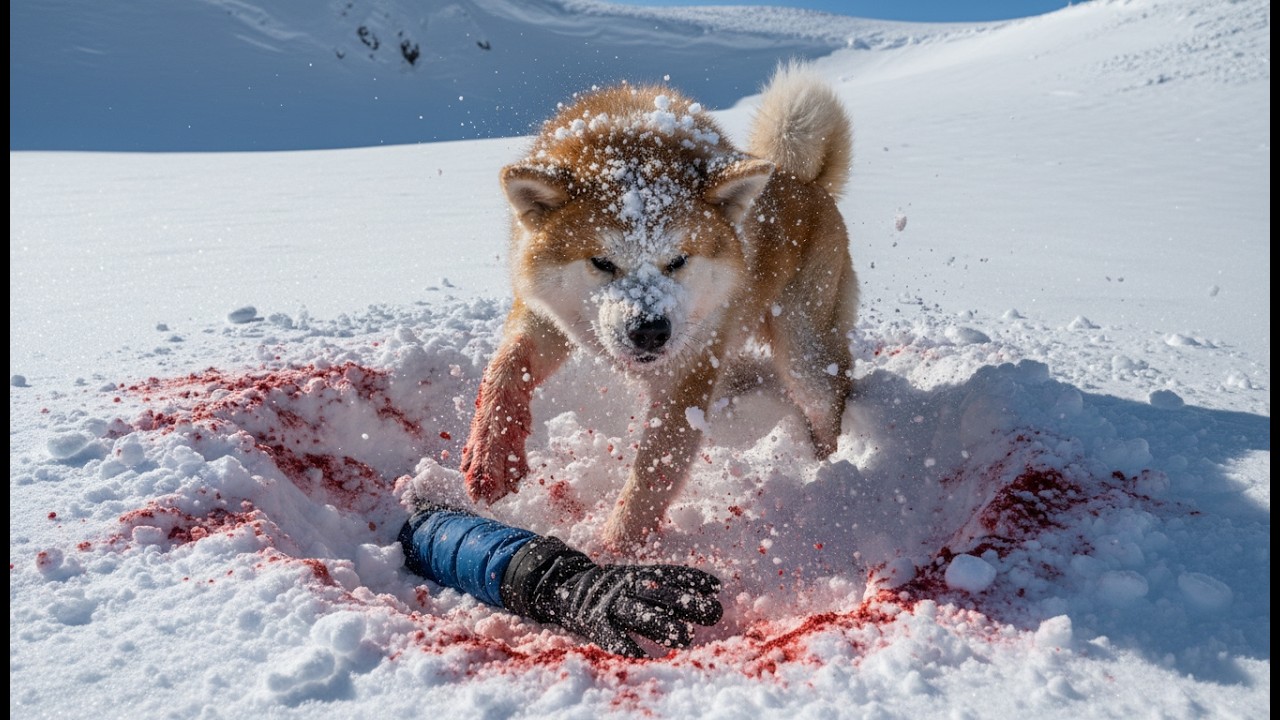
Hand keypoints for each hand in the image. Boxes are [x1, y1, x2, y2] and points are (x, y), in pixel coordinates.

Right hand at [501, 537, 722, 656]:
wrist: (564, 589)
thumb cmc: (614, 588)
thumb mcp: (637, 577)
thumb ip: (668, 582)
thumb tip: (714, 587)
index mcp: (637, 574)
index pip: (669, 574)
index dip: (693, 579)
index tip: (716, 587)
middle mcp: (626, 586)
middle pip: (660, 594)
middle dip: (688, 602)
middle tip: (714, 612)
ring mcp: (611, 605)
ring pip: (640, 615)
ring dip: (664, 626)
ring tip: (686, 636)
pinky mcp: (596, 624)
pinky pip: (615, 639)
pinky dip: (630, 648)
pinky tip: (648, 658)